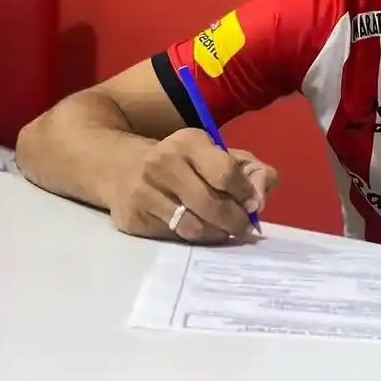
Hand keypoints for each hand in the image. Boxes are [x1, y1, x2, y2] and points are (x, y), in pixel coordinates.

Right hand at [108, 128, 277, 243]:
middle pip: (211, 204)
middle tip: (243, 228)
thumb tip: (259, 201)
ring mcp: (144, 192)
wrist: (121, 167)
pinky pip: (174, 237)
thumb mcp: (217, 154)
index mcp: (189, 142)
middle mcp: (163, 163)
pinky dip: (193, 239)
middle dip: (235, 221)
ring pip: (193, 227)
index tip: (254, 206)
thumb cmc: (183, 162)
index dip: (245, 194)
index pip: (226, 173)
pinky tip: (199, 231)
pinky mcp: (133, 218)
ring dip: (216, 234)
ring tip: (223, 232)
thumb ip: (250, 171)